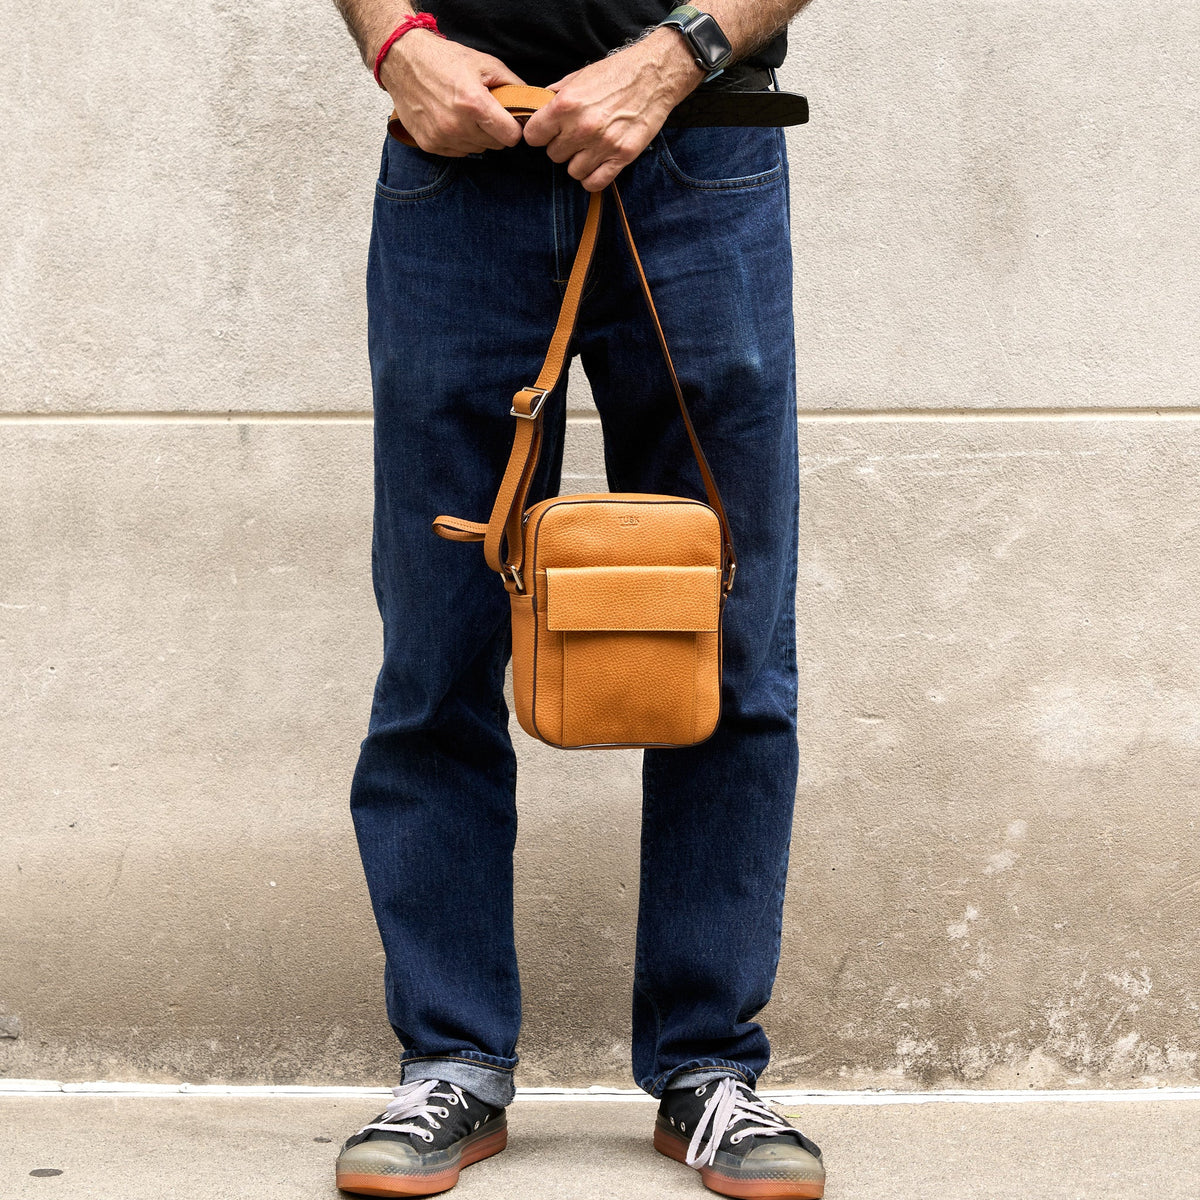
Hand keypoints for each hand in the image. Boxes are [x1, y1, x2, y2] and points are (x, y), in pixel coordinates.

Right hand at [380, 30, 525, 155]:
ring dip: (477, 136)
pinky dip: (460, 140)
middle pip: (495, 145)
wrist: (402, 61)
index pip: (510, 137)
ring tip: (465, 113)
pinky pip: (458, 152)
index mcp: (474, 104)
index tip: (509, 120)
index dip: (513, 129)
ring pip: (477, 150)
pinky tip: (451, 120)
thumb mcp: (484, 63)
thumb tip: (531, 102)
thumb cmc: (444, 59)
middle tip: (484, 111)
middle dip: (495, 131)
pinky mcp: (429, 144)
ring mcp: (441, 137)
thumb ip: (513, 85)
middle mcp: (457, 125)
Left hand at [522, 28, 705, 190]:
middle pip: (553, 155)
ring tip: (589, 147)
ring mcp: (603, 145)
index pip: (533, 136)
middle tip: (575, 135)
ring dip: (578, 162)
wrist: (654, 75)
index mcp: (566, 104)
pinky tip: (597, 164)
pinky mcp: (622, 156)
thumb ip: (555, 96)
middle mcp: (582, 127)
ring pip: (572, 171)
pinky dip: (592, 177)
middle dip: (561, 146)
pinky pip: (594, 183)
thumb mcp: (579, 76)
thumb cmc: (616, 73)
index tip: (548, 131)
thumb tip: (536, 111)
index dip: (539, 134)